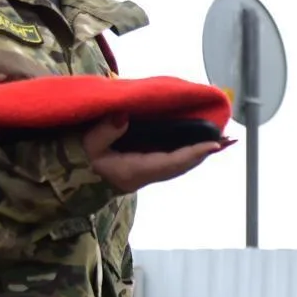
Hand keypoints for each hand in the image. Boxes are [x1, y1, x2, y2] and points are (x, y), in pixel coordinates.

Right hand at [83, 116, 228, 192]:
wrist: (67, 180)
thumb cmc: (76, 162)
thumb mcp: (86, 145)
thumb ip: (104, 131)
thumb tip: (124, 116)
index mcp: (136, 171)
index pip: (172, 162)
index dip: (195, 153)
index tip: (215, 144)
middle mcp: (145, 174)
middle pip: (182, 164)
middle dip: (205, 152)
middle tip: (230, 140)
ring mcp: (144, 172)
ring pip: (178, 163)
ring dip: (199, 152)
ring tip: (221, 140)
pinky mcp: (141, 167)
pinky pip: (170, 160)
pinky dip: (186, 151)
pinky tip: (196, 142)